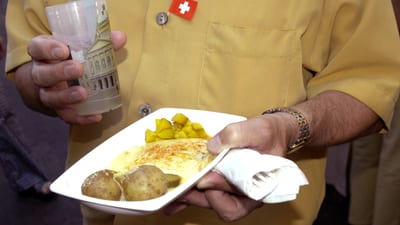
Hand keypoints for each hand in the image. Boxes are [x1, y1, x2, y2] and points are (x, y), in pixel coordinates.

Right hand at [14, 31, 126, 123]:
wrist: (52, 81)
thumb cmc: (67, 59)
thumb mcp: (77, 46)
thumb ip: (97, 41)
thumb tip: (120, 37)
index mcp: (42, 54)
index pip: (38, 48)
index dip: (48, 49)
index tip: (63, 49)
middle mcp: (40, 74)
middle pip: (42, 75)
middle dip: (59, 72)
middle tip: (78, 69)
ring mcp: (47, 93)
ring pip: (50, 97)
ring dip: (66, 96)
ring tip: (83, 94)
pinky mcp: (57, 109)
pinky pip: (66, 115)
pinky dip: (80, 117)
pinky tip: (95, 116)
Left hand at [164, 114, 297, 220]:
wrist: (271, 132)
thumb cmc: (269, 134)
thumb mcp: (258, 131)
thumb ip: (236, 136)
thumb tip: (211, 147)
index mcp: (256, 190)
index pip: (234, 203)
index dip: (219, 193)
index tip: (207, 179)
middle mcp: (241, 195)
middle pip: (215, 204)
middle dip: (194, 197)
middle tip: (176, 190)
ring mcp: (228, 188)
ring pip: (206, 199)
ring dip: (186, 196)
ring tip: (167, 195)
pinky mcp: (219, 179)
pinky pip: (202, 190)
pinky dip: (187, 191)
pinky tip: (172, 192)